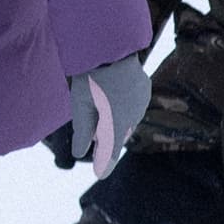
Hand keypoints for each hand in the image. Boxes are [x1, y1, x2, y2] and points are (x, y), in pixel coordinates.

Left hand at [49, 56, 151, 177]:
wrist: (111, 48)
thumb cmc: (91, 77)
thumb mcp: (80, 105)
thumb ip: (81, 131)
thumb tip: (78, 153)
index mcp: (116, 123)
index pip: (111, 151)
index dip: (105, 164)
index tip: (100, 175)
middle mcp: (134, 116)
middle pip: (118, 134)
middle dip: (106, 137)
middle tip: (93, 135)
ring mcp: (141, 103)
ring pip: (127, 119)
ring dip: (115, 119)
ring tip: (100, 108)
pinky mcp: (145, 91)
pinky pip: (133, 104)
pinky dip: (123, 105)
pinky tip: (113, 94)